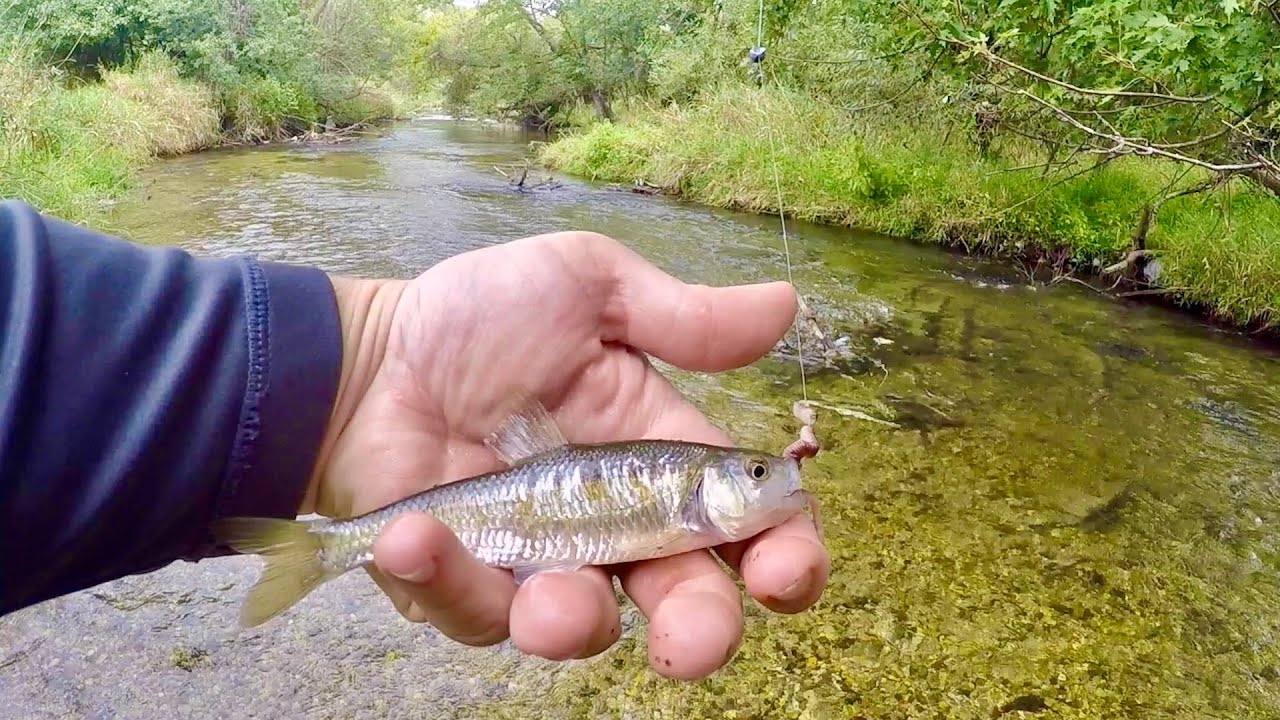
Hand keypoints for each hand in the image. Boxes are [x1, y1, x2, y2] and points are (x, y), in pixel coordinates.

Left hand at [307, 231, 828, 679]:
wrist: (369, 354)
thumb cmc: (481, 318)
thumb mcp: (587, 289)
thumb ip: (680, 315)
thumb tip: (787, 304)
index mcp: (661, 458)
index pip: (745, 522)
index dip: (783, 554)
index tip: (784, 569)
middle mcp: (615, 525)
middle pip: (685, 602)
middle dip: (701, 631)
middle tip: (692, 641)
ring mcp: (541, 562)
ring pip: (581, 626)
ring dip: (569, 623)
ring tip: (543, 601)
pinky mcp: (466, 583)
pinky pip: (473, 610)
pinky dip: (447, 583)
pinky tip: (412, 536)